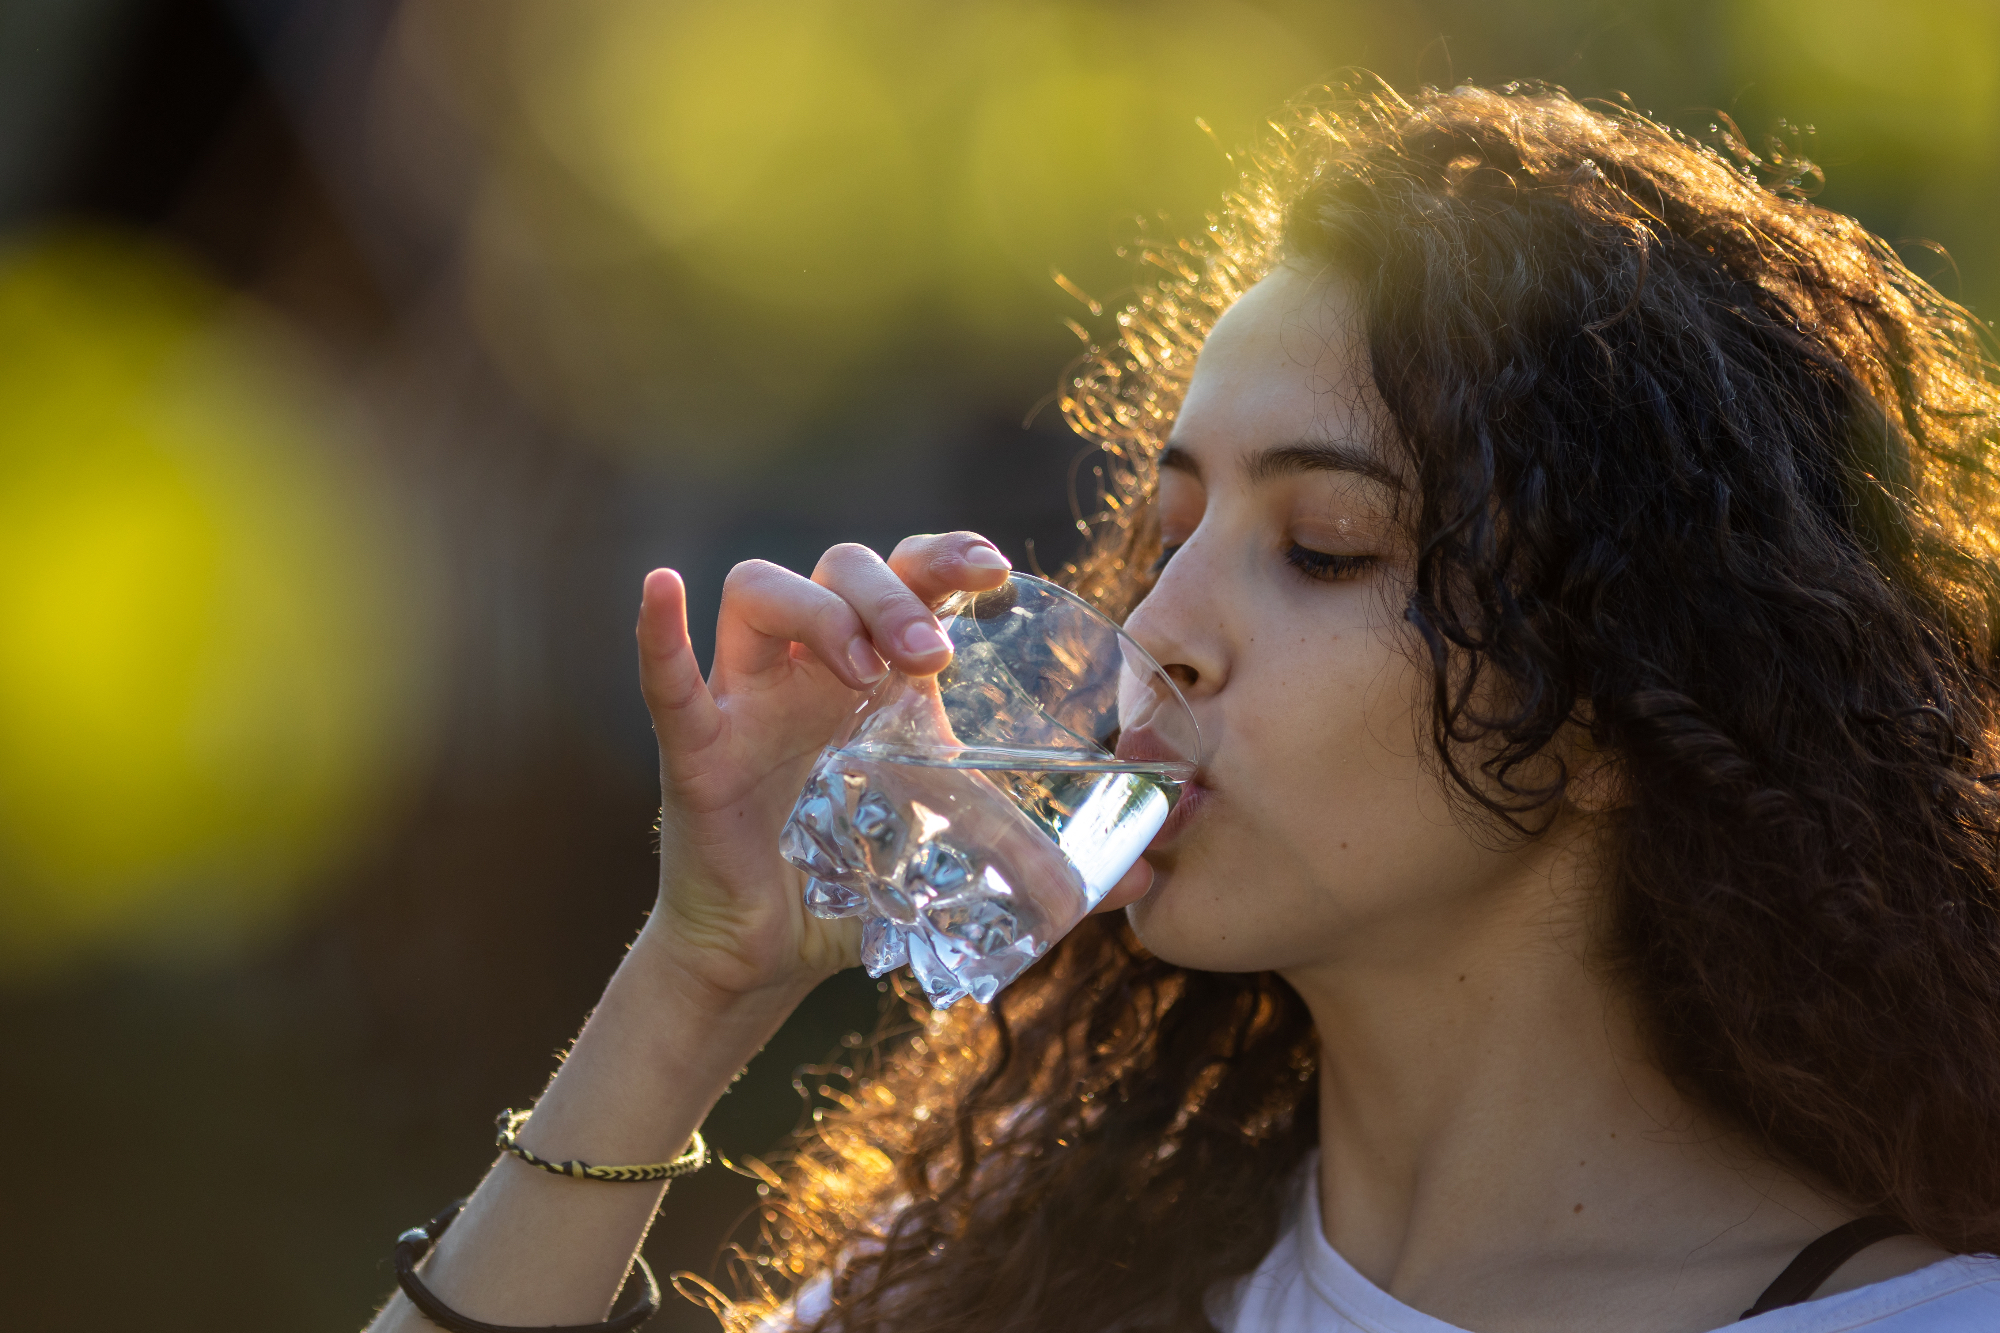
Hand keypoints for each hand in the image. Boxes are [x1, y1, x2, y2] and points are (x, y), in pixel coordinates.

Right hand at [632, 532, 1012, 1004]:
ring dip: (820, 615)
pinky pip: (669, 678)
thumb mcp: (959, 859)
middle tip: (935, 658)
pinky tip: (662, 588)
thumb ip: (1040, 860)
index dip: (945, 553)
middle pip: (841, 565)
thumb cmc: (861, 881)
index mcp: (880, 671)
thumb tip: (1149, 882)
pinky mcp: (696, 748)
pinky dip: (659, 634)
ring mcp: (748, 696)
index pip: (910, 574)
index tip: (993, 569)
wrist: (777, 955)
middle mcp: (813, 664)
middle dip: (893, 596)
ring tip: (865, 677)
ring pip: (761, 588)